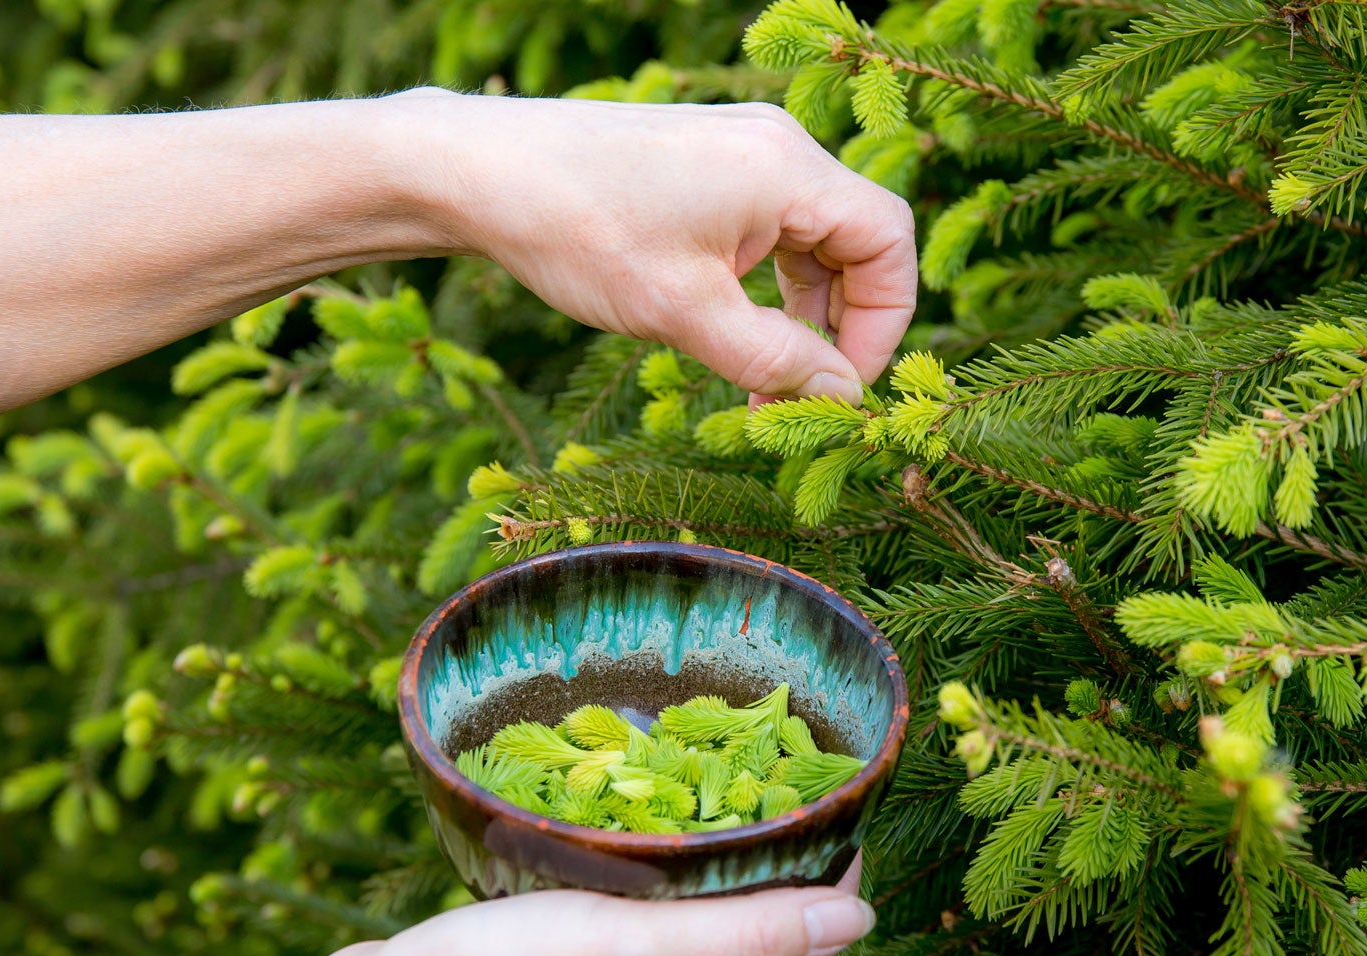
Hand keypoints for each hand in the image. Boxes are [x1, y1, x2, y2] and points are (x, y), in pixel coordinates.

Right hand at [352, 855, 872, 955]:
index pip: (811, 954)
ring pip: (701, 950)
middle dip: (785, 880)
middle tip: (779, 794)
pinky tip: (632, 861)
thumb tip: (861, 920)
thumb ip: (755, 938)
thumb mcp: (646, 950)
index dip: (834, 881)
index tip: (834, 808)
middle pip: (762, 953)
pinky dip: (658, 903)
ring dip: (720, 889)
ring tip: (715, 811)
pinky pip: (641, 948)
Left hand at [391, 90, 917, 404]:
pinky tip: (734, 335)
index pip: (889, 240)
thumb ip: (776, 360)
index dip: (885, 320)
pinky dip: (767, 288)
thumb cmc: (578, 231)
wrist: (477, 173)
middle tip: (802, 397)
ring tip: (763, 383)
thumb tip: (842, 397)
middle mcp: (776, 147)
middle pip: (857, 241)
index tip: (846, 386)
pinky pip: (770, 229)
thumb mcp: (686, 314)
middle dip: (841, 326)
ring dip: (802, 316)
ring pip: (813, 241)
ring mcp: (741, 151)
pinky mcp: (708, 165)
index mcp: (785, 168)